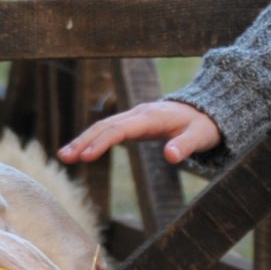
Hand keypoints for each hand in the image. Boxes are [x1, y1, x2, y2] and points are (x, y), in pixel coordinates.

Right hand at [59, 98, 219, 165]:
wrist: (206, 111)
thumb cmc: (203, 126)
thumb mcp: (200, 137)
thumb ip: (186, 146)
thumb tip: (171, 156)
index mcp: (152, 117)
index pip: (121, 129)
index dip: (102, 142)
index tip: (86, 156)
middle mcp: (139, 114)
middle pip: (106, 125)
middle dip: (84, 140)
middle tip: (64, 157)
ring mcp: (134, 117)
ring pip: (104, 126)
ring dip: (84, 140)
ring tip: (64, 156)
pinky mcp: (133, 123)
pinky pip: (109, 130)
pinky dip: (93, 139)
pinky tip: (80, 151)